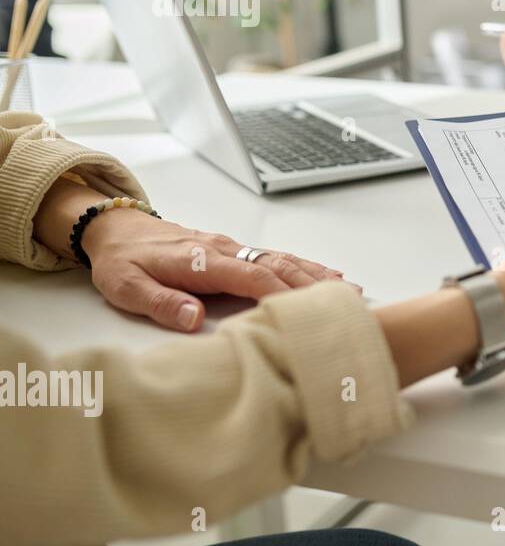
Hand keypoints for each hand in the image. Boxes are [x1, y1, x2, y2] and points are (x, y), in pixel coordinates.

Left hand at [34, 179, 351, 332]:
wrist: (116, 228)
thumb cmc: (122, 260)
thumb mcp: (126, 287)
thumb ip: (161, 302)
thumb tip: (193, 317)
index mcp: (201, 260)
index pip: (251, 277)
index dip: (282, 294)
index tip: (308, 311)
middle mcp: (224, 250)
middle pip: (278, 266)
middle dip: (313, 285)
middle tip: (346, 304)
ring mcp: (233, 248)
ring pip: (282, 260)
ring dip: (316, 275)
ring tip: (348, 290)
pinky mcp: (235, 251)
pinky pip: (277, 258)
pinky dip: (305, 266)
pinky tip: (325, 274)